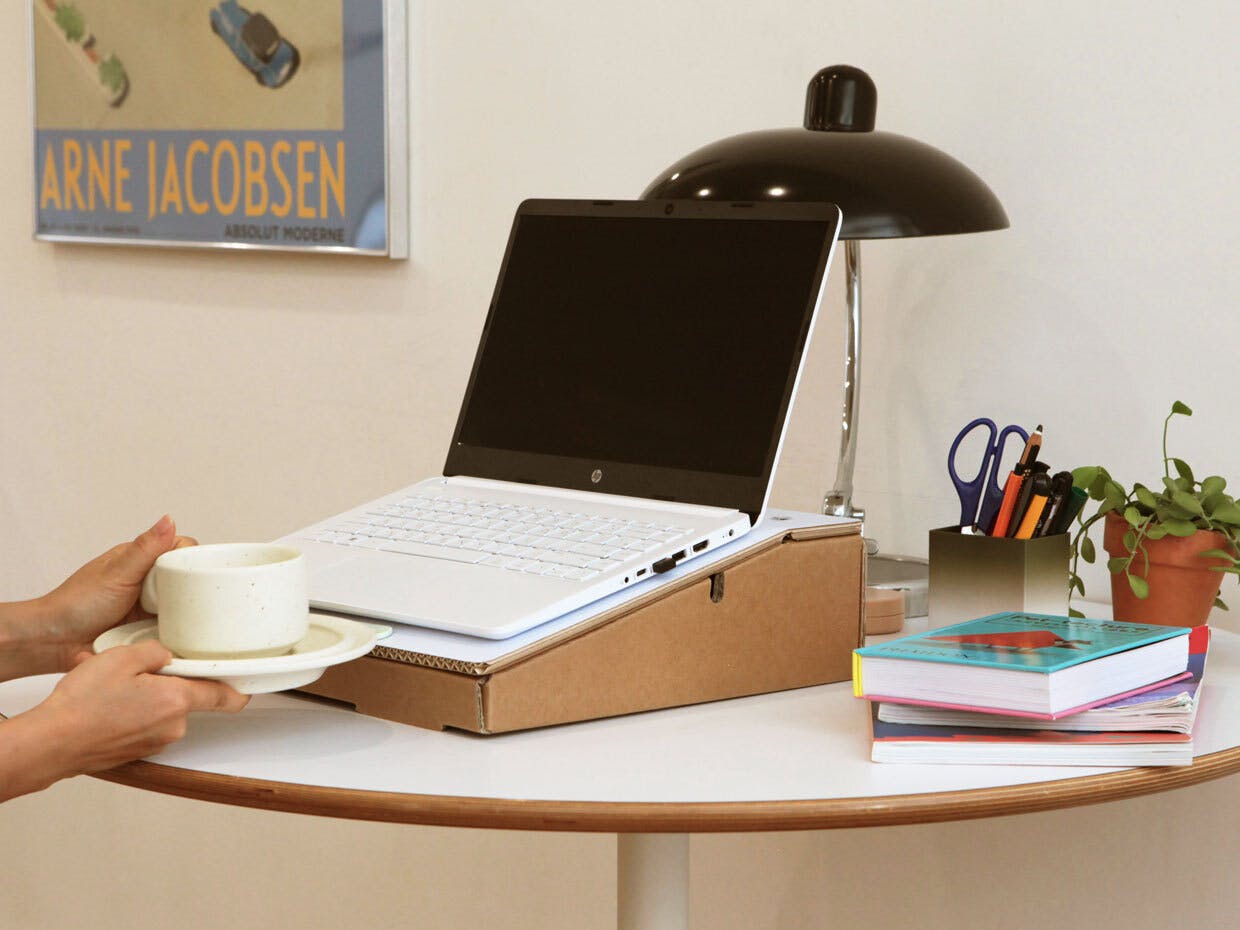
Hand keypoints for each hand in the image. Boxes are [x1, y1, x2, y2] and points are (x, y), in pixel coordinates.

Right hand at [0, 642, 248, 800]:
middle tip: (139, 669)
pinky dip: (131, 712)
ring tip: (114, 685)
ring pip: (161, 710)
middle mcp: (173, 726)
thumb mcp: (122, 658)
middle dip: (167, 682)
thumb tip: (166, 655)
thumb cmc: (83, 704)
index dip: (240, 688)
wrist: (51, 742)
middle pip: (187, 697)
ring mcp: (155, 742)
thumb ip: (156, 651)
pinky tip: (107, 704)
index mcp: (177, 701)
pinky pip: (143, 724)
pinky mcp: (136, 751)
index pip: (225, 696)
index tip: (249, 682)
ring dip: (145, 696)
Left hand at [39, 515, 195, 668]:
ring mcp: (151, 607)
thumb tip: (169, 519)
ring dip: (186, 612)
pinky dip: (178, 632)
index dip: (189, 559)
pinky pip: (175, 629)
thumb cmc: (76, 604)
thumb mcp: (117, 573)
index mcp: (141, 559)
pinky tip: (179, 635)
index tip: (188, 575)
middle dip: (191, 588)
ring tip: (183, 620)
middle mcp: (148, 581)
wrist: (54, 642)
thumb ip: (146, 549)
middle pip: (187, 577)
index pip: (180, 550)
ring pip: (184, 604)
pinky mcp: (151, 631)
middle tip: (184, 601)